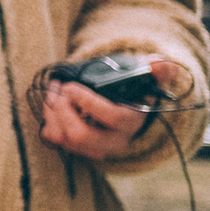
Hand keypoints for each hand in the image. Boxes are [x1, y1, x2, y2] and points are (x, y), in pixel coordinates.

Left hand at [39, 58, 188, 160]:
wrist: (122, 107)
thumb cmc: (132, 91)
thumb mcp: (146, 79)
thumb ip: (157, 71)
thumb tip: (161, 63)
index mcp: (132, 121)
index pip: (113, 118)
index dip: (89, 102)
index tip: (71, 86)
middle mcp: (115, 139)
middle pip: (83, 136)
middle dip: (64, 111)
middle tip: (59, 89)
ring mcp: (95, 146)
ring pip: (67, 139)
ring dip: (53, 113)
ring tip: (54, 91)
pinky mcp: (78, 147)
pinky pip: (57, 140)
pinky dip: (48, 121)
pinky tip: (52, 104)